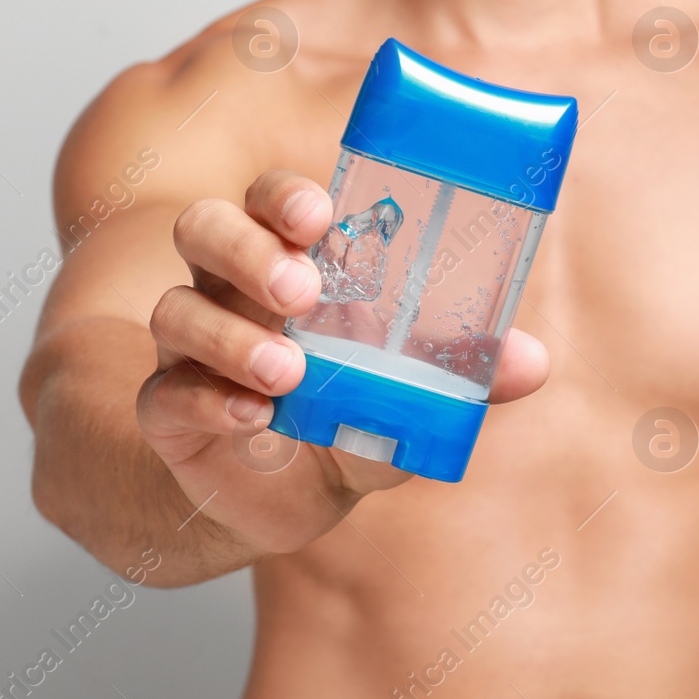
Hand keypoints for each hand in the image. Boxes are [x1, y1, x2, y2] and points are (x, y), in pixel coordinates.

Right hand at [136, 170, 549, 551]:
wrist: (280, 502)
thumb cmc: (343, 420)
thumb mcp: (407, 398)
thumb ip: (462, 377)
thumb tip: (531, 361)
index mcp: (286, 264)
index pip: (270, 202)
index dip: (285, 197)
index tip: (319, 215)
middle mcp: (228, 291)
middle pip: (204, 229)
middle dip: (249, 249)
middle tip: (302, 288)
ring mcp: (190, 349)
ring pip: (176, 309)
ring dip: (232, 335)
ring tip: (290, 371)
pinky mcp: (168, 411)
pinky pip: (166, 393)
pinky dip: (208, 400)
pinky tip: (252, 418)